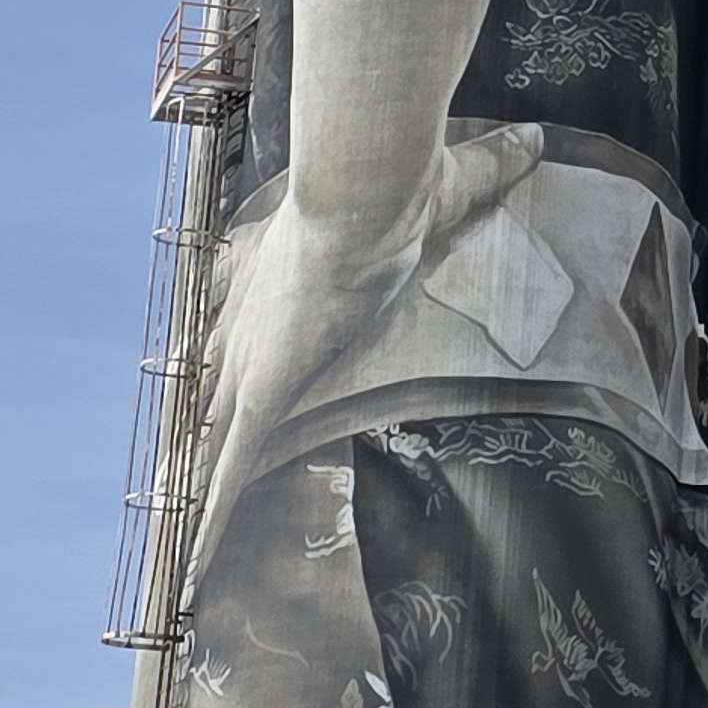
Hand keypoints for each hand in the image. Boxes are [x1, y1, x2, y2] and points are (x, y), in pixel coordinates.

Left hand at [194, 123, 544, 521]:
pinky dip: (208, 523)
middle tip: (174, 473)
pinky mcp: (261, 396)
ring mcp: (247, 363)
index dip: (220, 360)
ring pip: (205, 444)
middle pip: (203, 391)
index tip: (213, 379)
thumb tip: (536, 137)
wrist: (368, 199)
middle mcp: (244, 326)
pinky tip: (191, 570)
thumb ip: (488, 165)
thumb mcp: (449, 182)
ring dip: (188, 492)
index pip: (233, 331)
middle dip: (190, 432)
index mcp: (272, 279)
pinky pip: (227, 475)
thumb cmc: (398, 186)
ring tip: (171, 539)